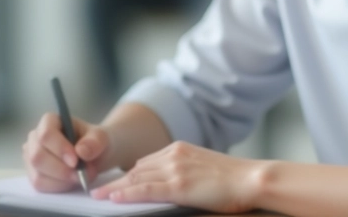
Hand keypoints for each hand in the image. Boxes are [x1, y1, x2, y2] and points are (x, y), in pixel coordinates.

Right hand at [23, 112, 111, 191]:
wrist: (94, 156)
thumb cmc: (94, 142)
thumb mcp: (101, 138)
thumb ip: (94, 142)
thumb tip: (81, 151)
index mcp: (50, 121)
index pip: (46, 134)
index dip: (59, 149)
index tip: (76, 161)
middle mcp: (35, 137)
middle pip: (37, 156)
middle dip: (61, 169)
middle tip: (82, 174)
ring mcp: (31, 156)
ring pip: (38, 174)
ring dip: (62, 180)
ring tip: (81, 177)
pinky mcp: (33, 174)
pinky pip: (40, 185)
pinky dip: (58, 187)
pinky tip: (71, 182)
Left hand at [91, 141, 264, 212]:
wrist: (251, 179)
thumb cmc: (233, 179)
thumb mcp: (204, 167)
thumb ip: (183, 170)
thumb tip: (167, 184)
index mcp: (181, 149)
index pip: (146, 161)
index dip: (128, 174)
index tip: (114, 181)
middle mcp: (175, 155)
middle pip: (137, 169)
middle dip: (116, 180)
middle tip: (96, 190)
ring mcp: (176, 169)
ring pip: (137, 178)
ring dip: (115, 188)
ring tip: (97, 197)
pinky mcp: (179, 185)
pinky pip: (146, 190)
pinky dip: (128, 193)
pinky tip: (114, 198)